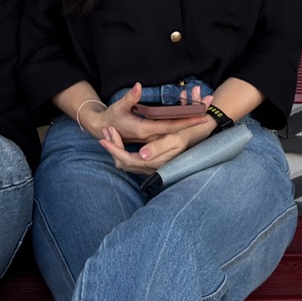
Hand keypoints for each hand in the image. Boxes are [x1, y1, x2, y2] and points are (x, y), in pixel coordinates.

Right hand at [81, 82, 210, 143]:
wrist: (105, 130)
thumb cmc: (112, 118)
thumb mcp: (118, 107)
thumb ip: (130, 97)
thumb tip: (139, 86)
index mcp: (146, 129)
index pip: (171, 126)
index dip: (187, 121)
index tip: (202, 116)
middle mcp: (153, 135)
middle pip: (178, 127)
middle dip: (194, 117)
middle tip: (209, 106)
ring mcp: (154, 136)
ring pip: (175, 128)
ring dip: (189, 119)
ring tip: (204, 107)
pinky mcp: (154, 135)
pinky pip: (171, 129)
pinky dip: (181, 121)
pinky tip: (190, 113)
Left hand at [99, 118, 215, 174]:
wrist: (198, 133)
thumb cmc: (185, 134)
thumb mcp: (173, 139)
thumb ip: (157, 148)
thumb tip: (141, 155)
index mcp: (156, 162)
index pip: (128, 160)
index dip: (115, 150)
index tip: (104, 138)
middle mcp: (152, 167)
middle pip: (124, 163)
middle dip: (113, 148)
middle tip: (104, 133)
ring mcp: (151, 167)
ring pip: (126, 163)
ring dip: (116, 149)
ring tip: (109, 134)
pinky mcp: (151, 163)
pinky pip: (131, 162)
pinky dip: (122, 151)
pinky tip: (118, 141)